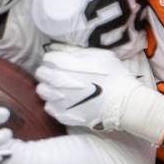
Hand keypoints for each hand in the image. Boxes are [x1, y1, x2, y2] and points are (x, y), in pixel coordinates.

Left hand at [35, 45, 163, 143]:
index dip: (55, 58)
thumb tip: (59, 48)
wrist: (123, 103)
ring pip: (42, 91)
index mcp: (62, 64)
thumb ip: (75, 51)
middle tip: (61, 74)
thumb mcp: (97, 54)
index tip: (63, 61)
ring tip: (62, 88)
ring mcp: (57, 100)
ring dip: (49, 88)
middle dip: (49, 72)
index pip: (47, 58)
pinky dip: (55, 104)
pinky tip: (66, 101)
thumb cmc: (113, 75)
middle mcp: (55, 81)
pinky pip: (49, 107)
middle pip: (41, 73)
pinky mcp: (62, 115)